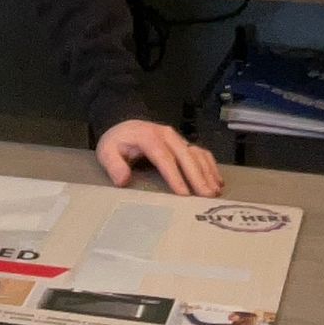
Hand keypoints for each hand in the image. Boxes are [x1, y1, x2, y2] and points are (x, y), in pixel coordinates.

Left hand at [95, 119, 222, 196]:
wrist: (124, 128)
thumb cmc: (117, 143)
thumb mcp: (107, 151)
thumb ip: (113, 165)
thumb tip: (123, 180)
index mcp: (148, 136)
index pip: (163, 157)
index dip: (174, 175)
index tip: (184, 194)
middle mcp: (166, 135)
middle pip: (185, 155)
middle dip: (197, 176)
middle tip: (207, 196)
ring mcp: (177, 138)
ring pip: (196, 153)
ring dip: (207, 172)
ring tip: (214, 192)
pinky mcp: (183, 142)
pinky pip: (201, 152)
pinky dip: (210, 166)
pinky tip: (217, 180)